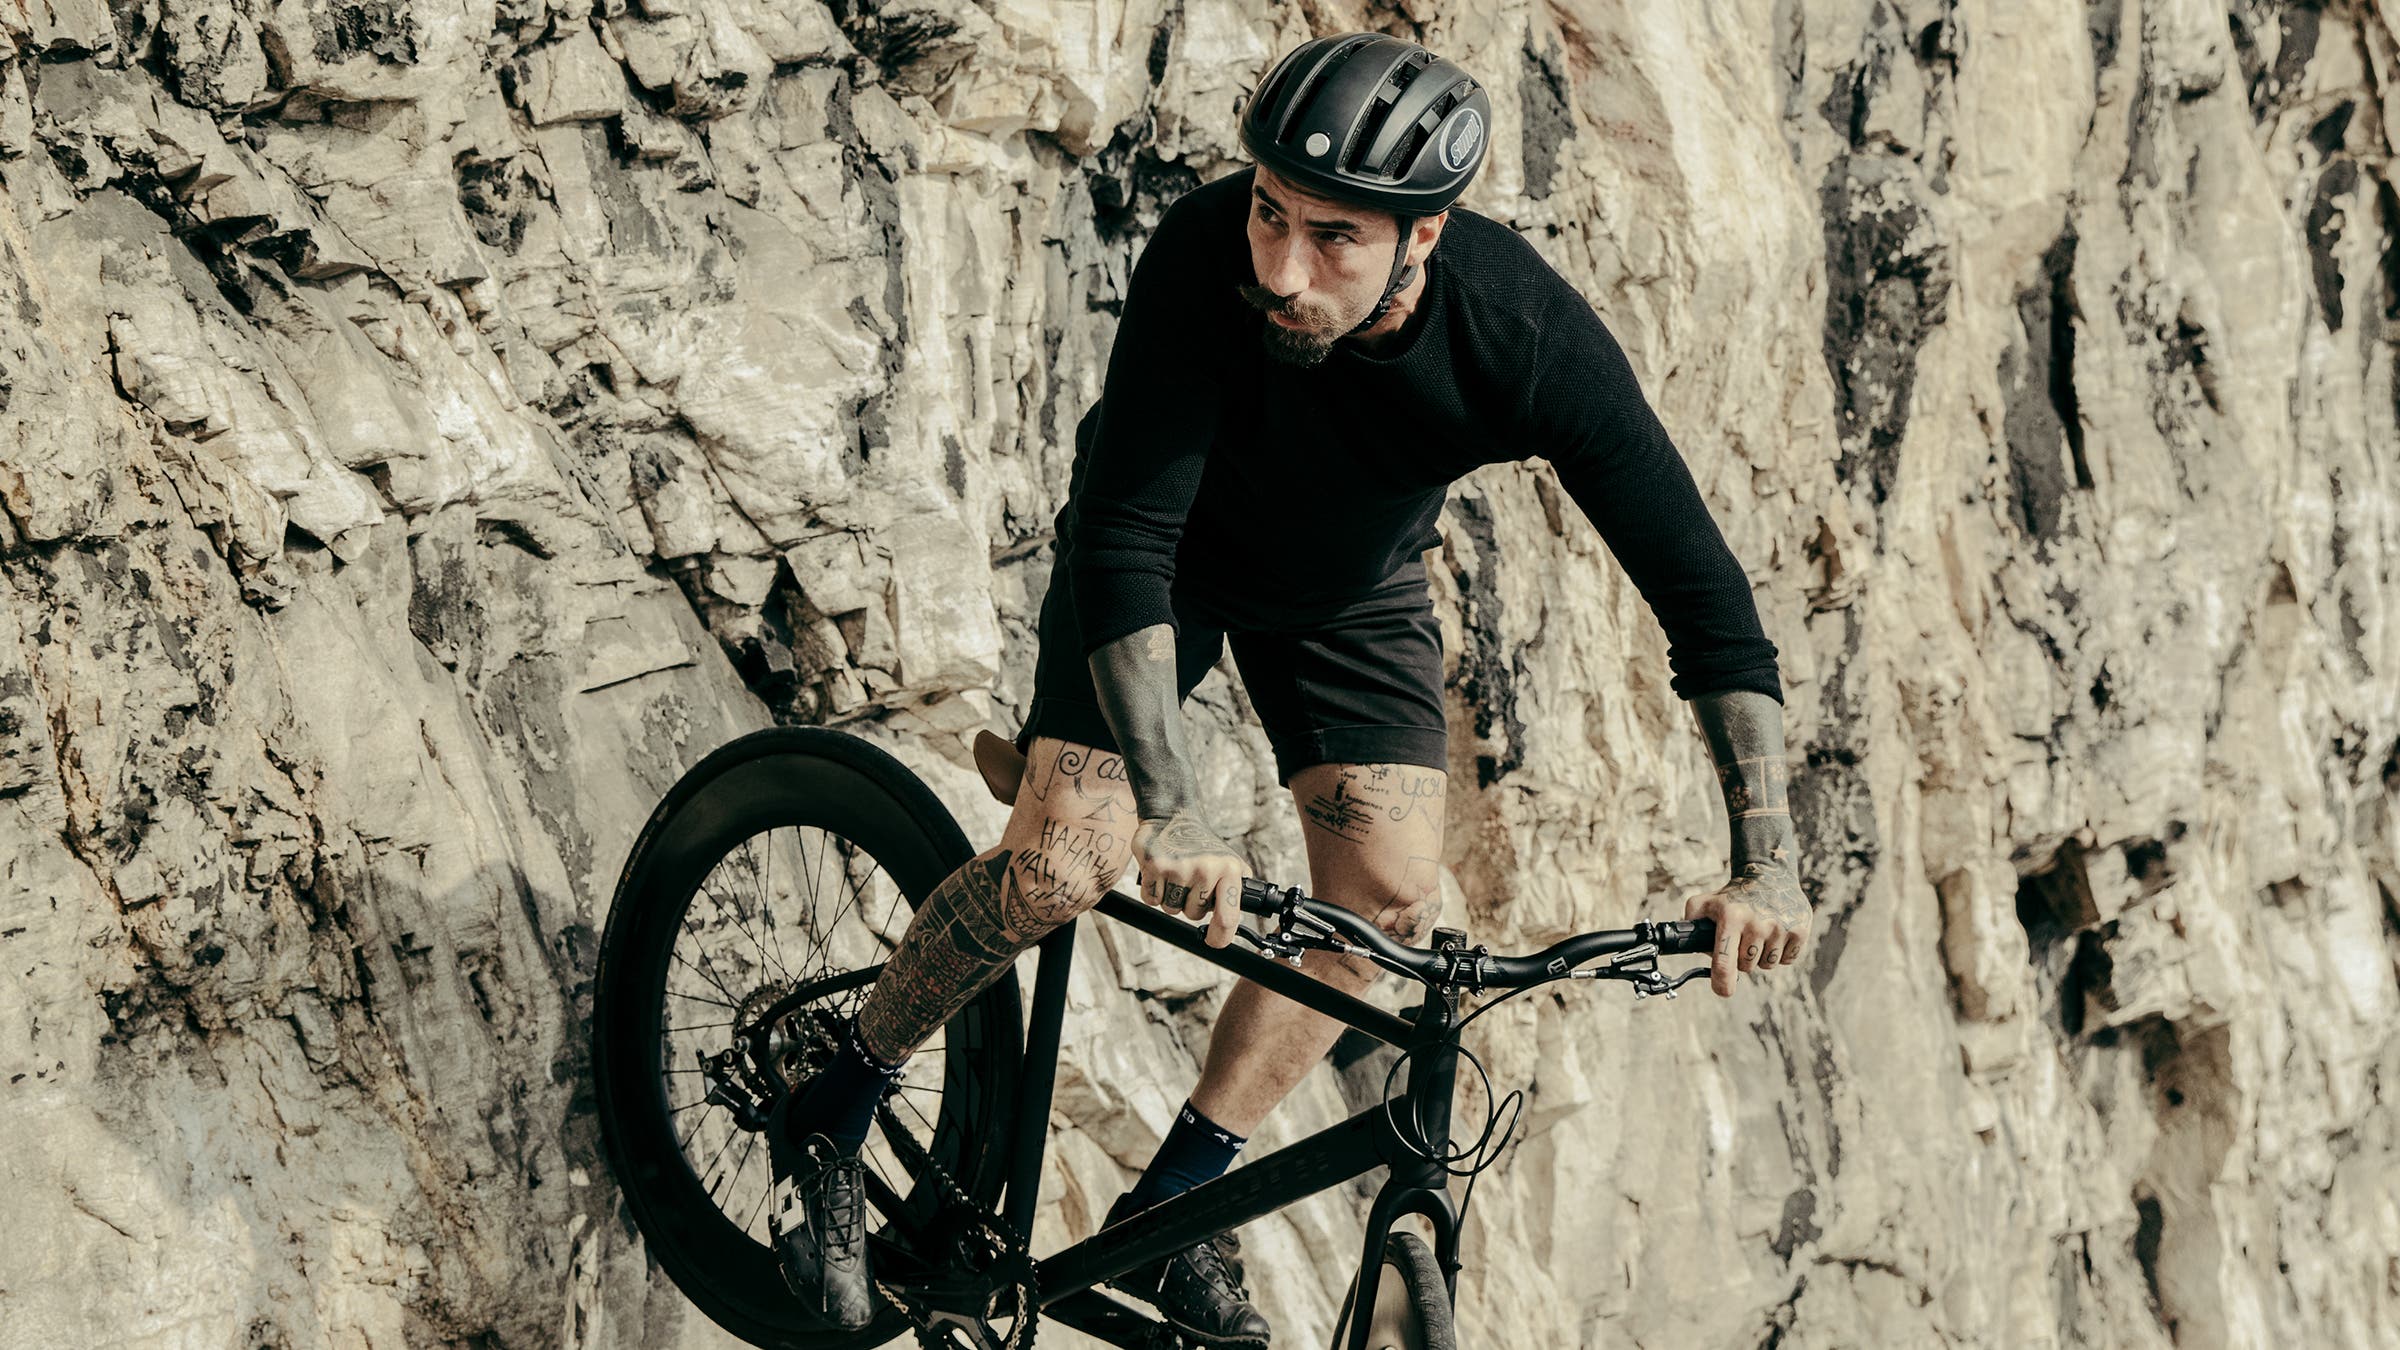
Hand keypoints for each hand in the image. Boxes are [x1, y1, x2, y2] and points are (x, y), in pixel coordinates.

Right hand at [1133, 811, 1249, 948]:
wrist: (1173, 815)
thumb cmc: (1202, 844)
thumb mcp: (1229, 862)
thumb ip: (1236, 891)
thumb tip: (1233, 926)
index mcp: (1229, 870)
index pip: (1228, 916)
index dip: (1220, 937)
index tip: (1214, 942)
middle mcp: (1206, 869)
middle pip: (1193, 914)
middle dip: (1189, 904)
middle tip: (1190, 880)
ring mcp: (1179, 868)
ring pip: (1171, 909)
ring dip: (1171, 897)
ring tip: (1176, 873)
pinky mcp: (1155, 865)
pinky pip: (1151, 900)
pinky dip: (1153, 891)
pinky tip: (1161, 873)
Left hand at [1682, 859, 1809, 997]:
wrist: (1769, 875)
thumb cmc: (1732, 896)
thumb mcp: (1704, 903)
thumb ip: (1690, 925)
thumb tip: (1689, 948)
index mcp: (1731, 917)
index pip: (1724, 962)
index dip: (1722, 983)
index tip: (1723, 990)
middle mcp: (1757, 922)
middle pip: (1747, 967)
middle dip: (1742, 960)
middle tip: (1742, 940)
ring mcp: (1780, 927)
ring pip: (1767, 965)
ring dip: (1762, 957)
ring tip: (1759, 934)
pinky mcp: (1800, 930)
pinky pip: (1787, 960)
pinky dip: (1780, 953)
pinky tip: (1775, 934)